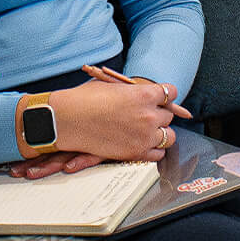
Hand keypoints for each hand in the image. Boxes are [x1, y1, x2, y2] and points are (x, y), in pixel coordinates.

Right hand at [15, 77, 188, 172]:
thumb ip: (134, 91)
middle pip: (168, 116)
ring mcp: (144, 136)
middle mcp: (149, 115)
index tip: (160, 96)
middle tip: (147, 113)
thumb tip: (146, 93)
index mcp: (144, 94)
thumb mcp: (114, 86)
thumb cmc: (87, 98)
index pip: (170, 93)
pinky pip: (158, 154)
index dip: (165, 94)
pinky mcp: (135, 153)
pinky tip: (143, 143)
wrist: (68, 119)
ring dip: (160, 132)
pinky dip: (153, 149)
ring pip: (168, 136)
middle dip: (160, 113)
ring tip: (147, 130)